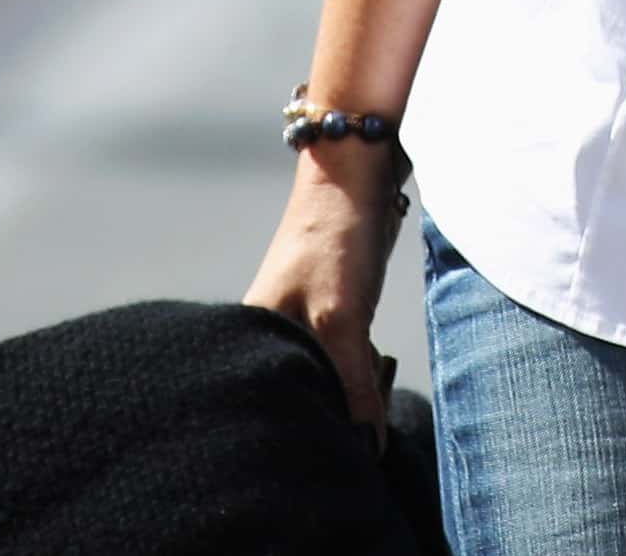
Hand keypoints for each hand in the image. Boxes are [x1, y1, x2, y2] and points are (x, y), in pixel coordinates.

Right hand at [244, 148, 407, 436]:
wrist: (357, 174)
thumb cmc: (334, 241)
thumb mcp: (342, 320)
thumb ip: (351, 386)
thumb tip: (365, 447)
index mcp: (250, 341)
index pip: (273, 409)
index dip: (304, 432)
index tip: (336, 449)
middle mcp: (268, 338)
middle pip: (304, 398)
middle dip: (336, 412)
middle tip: (359, 407)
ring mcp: (299, 326)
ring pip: (329, 380)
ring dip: (354, 388)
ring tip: (368, 378)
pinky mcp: (329, 317)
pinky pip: (344, 361)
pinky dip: (362, 368)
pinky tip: (375, 365)